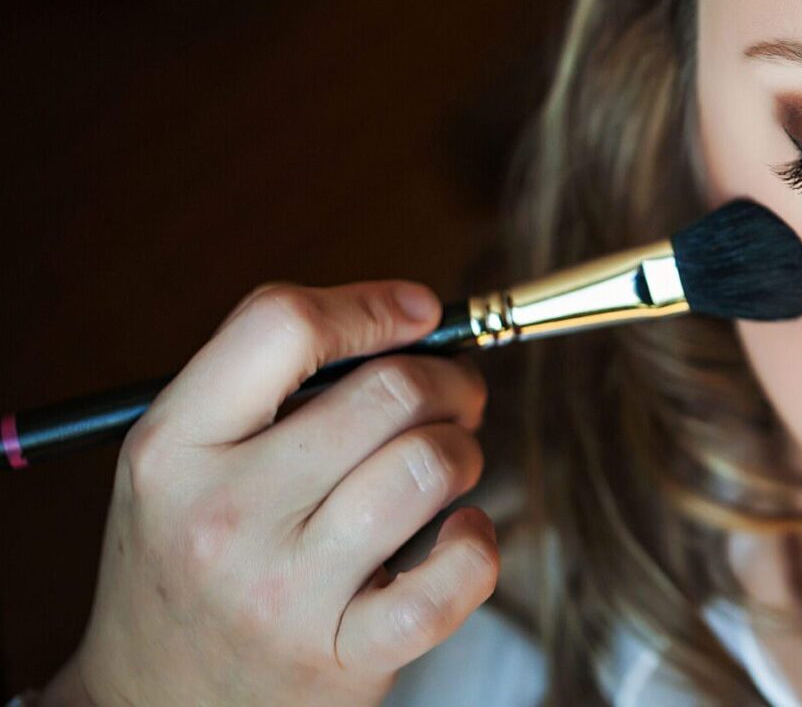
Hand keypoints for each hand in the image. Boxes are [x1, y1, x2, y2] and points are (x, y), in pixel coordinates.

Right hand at [52, 280, 498, 705]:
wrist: (151, 706)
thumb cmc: (188, 558)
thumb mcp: (181, 458)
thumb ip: (268, 379)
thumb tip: (409, 318)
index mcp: (174, 446)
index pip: (283, 325)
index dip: (371, 306)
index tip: (418, 314)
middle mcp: (222, 516)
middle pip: (387, 390)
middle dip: (447, 380)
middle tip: (453, 395)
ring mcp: (282, 592)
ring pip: (429, 465)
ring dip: (463, 451)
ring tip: (446, 464)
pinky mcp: (342, 658)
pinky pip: (455, 576)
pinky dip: (478, 543)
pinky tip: (459, 533)